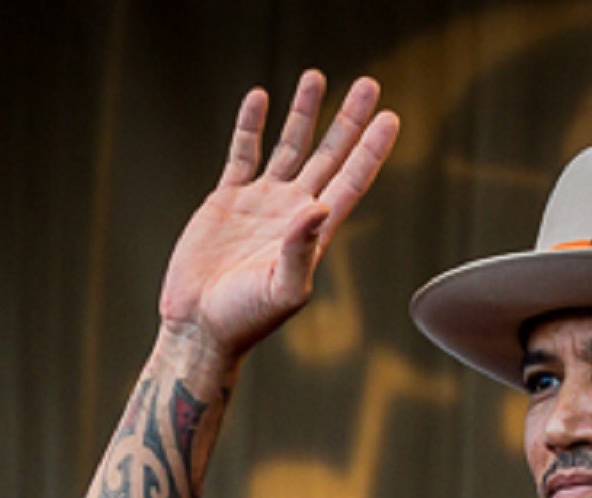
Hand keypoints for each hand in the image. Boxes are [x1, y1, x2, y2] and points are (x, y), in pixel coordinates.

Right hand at [159, 70, 398, 357]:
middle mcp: (294, 211)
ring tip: (315, 76)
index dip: (372, 150)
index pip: (352, 181)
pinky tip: (260, 98)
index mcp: (315, 233)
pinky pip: (242, 153)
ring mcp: (261, 203)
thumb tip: (317, 206)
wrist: (200, 326)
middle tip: (368, 83)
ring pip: (289, 146)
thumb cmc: (246, 318)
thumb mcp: (282, 289)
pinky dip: (251, 125)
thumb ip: (301, 250)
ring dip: (303, 113)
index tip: (391, 117)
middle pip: (329, 154)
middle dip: (348, 119)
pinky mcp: (227, 201)